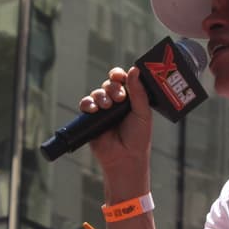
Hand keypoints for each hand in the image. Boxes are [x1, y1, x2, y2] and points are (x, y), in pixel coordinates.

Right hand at [80, 66, 152, 187]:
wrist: (125, 158)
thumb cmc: (138, 138)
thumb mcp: (143, 113)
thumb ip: (139, 92)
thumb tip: (135, 70)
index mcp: (131, 99)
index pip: (124, 80)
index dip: (120, 75)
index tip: (119, 76)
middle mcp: (116, 102)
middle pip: (110, 84)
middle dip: (112, 88)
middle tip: (119, 98)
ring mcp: (103, 110)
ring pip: (98, 92)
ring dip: (101, 96)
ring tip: (107, 107)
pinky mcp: (91, 119)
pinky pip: (86, 104)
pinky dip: (88, 103)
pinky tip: (93, 109)